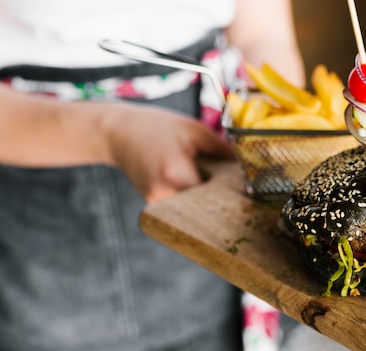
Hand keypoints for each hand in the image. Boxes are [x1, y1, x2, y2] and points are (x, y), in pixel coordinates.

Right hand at [100, 102, 233, 202]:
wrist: (117, 132)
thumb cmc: (155, 126)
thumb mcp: (194, 130)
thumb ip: (223, 149)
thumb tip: (248, 166)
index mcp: (176, 172)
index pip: (214, 195)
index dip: (230, 191)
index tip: (242, 187)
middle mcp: (164, 192)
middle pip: (204, 206)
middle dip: (219, 197)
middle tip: (229, 185)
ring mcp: (156, 202)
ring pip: (193, 209)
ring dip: (204, 197)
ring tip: (205, 177)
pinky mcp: (153, 204)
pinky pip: (181, 206)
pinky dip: (190, 197)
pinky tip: (190, 180)